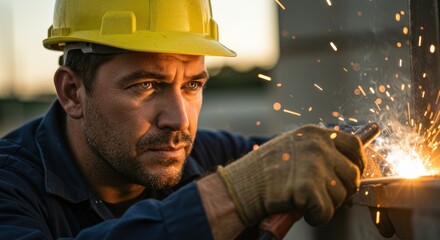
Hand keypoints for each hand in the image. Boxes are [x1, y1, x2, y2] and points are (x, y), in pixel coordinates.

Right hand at [217, 125, 366, 225]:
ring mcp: (314, 166)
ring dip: (327, 204)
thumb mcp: (292, 147)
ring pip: (342, 195)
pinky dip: (317, 217)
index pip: (353, 145)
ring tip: (306, 201)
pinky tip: (301, 210)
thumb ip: (317, 150)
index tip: (353, 173)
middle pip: (353, 174)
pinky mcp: (309, 189)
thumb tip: (347, 165)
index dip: (357, 163)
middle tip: (323, 195)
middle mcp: (317, 146)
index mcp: (314, 134)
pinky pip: (327, 211)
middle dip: (342, 189)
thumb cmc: (264, 170)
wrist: (242, 185)